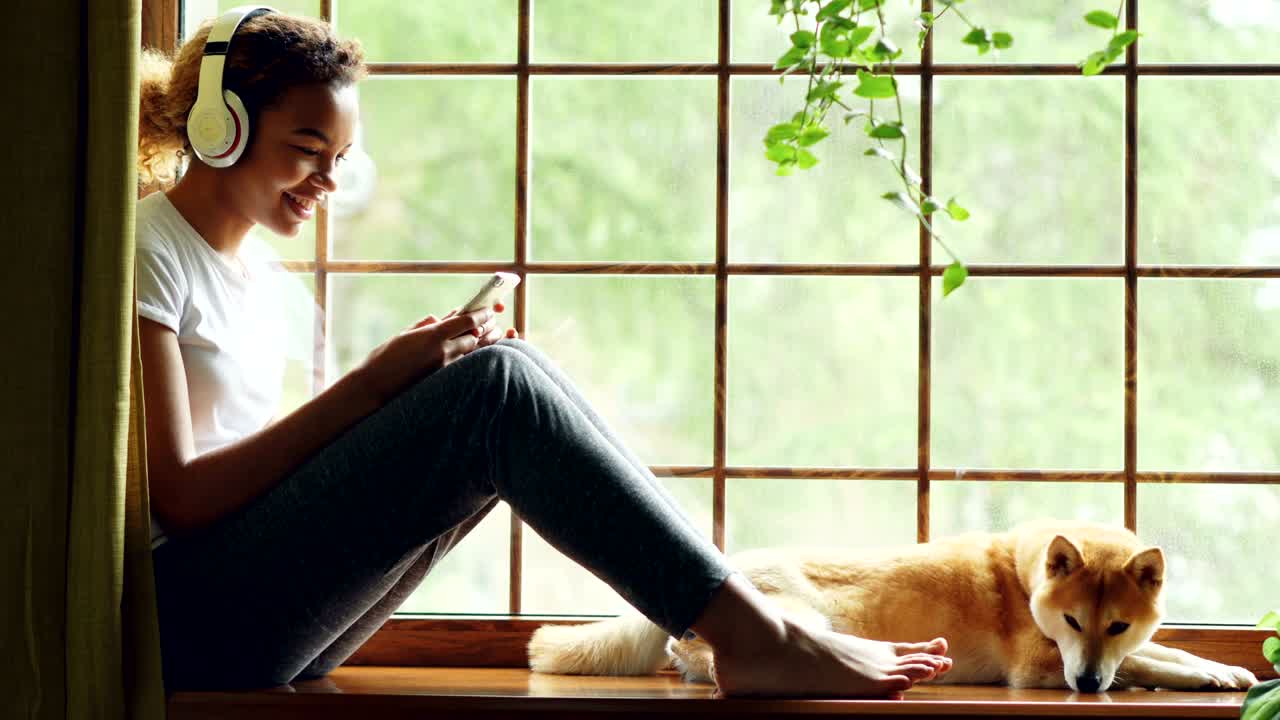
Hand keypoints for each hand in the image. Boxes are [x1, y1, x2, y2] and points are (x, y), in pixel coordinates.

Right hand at [356, 307, 494, 404]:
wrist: (375, 386)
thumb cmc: (385, 357)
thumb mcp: (405, 334)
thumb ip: (425, 325)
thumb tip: (440, 318)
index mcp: (433, 335)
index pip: (467, 321)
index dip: (482, 314)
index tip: (490, 310)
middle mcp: (442, 351)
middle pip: (475, 337)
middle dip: (486, 329)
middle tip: (494, 323)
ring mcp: (444, 368)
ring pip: (472, 353)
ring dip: (482, 344)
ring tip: (493, 336)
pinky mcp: (442, 380)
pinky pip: (463, 366)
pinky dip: (471, 357)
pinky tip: (476, 354)